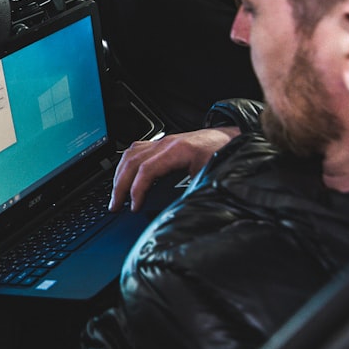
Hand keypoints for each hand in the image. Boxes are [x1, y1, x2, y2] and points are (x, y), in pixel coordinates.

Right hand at [108, 127, 239, 211]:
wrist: (233, 138)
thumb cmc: (225, 154)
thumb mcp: (209, 176)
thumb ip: (191, 191)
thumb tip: (174, 210)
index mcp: (177, 150)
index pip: (146, 170)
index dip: (136, 190)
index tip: (134, 206)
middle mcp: (166, 143)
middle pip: (132, 162)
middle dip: (119, 186)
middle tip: (115, 205)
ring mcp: (162, 141)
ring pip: (130, 154)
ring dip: (119, 175)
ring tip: (116, 194)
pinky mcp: (163, 143)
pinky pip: (136, 150)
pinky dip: (126, 164)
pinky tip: (124, 174)